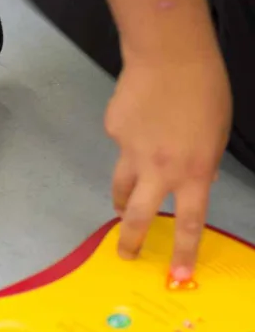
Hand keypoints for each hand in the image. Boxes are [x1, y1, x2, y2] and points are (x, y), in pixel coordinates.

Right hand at [106, 52, 231, 279]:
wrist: (169, 56)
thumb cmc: (206, 91)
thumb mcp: (217, 133)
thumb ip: (204, 163)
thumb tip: (196, 179)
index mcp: (193, 171)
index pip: (188, 222)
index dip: (182, 251)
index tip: (176, 274)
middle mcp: (158, 169)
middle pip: (136, 215)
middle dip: (129, 240)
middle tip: (125, 254)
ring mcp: (130, 151)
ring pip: (120, 186)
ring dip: (121, 200)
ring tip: (121, 204)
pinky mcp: (114, 132)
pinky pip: (121, 145)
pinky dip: (130, 140)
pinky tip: (139, 118)